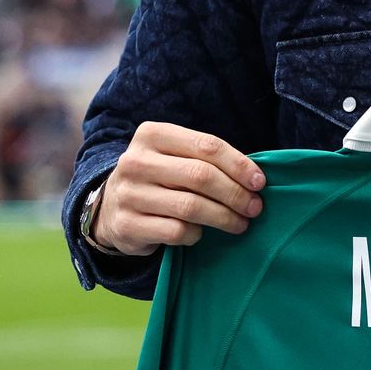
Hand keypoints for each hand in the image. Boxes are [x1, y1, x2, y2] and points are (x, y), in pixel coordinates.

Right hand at [89, 122, 264, 255]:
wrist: (110, 209)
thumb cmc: (160, 178)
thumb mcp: (177, 157)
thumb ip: (208, 159)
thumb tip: (255, 178)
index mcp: (153, 135)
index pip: (207, 146)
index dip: (239, 165)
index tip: (260, 182)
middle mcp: (135, 161)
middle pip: (201, 176)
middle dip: (236, 194)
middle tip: (255, 207)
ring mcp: (128, 194)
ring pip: (191, 206)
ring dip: (224, 217)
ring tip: (240, 223)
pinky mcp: (126, 225)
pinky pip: (176, 231)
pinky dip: (196, 235)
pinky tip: (200, 233)